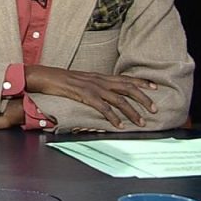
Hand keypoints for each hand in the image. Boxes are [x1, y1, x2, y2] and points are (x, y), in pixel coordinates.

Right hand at [24, 65, 156, 127]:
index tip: (156, 88)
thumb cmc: (60, 80)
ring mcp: (92, 87)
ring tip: (141, 122)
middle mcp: (99, 80)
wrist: (44, 76)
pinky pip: (103, 107)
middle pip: (127, 87)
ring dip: (132, 111)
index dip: (142, 82)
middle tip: (155, 109)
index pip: (125, 78)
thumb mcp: (80, 81)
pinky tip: (119, 125)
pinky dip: (113, 117)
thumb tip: (102, 95)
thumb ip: (93, 86)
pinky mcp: (84, 95)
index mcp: (99, 76)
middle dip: (143, 98)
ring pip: (119, 99)